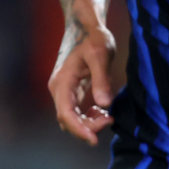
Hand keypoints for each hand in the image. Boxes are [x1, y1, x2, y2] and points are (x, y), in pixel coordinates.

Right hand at [48, 16, 115, 145]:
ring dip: (89, 123)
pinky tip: (103, 112)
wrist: (87, 29)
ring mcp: (63, 91)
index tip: (94, 140)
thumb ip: (102, 80)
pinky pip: (76, 112)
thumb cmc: (95, 39)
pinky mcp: (70, 92)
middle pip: (68, 119)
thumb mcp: (101, 55)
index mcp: (63, 81)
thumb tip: (105, 105)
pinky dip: (88, 117)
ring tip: (108, 116)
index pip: (66, 113)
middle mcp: (59, 89)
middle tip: (110, 120)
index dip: (79, 129)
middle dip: (87, 127)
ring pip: (71, 118)